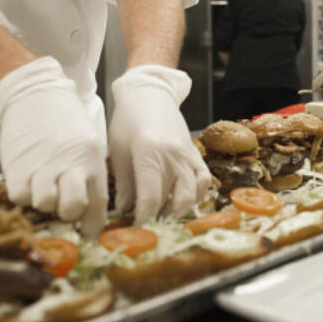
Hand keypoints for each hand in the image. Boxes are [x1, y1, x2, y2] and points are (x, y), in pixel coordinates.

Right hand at [0, 57, 107, 231]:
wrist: (35, 94)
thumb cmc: (64, 121)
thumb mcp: (88, 143)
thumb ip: (88, 173)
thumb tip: (87, 208)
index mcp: (92, 161)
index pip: (97, 206)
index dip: (92, 226)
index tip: (87, 234)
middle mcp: (70, 166)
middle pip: (72, 208)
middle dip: (68, 214)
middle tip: (61, 204)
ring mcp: (43, 166)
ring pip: (45, 204)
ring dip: (43, 203)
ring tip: (42, 188)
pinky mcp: (18, 166)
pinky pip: (20, 196)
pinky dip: (22, 194)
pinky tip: (26, 181)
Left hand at [108, 66, 210, 223]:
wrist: (149, 93)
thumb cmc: (128, 121)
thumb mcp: (118, 151)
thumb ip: (124, 183)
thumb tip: (125, 210)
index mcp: (149, 154)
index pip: (150, 198)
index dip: (143, 218)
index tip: (135, 228)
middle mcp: (172, 155)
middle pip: (172, 199)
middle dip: (159, 217)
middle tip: (147, 225)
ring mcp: (187, 154)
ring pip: (192, 193)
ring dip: (179, 209)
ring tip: (164, 215)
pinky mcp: (195, 152)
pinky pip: (204, 179)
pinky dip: (197, 194)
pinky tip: (182, 198)